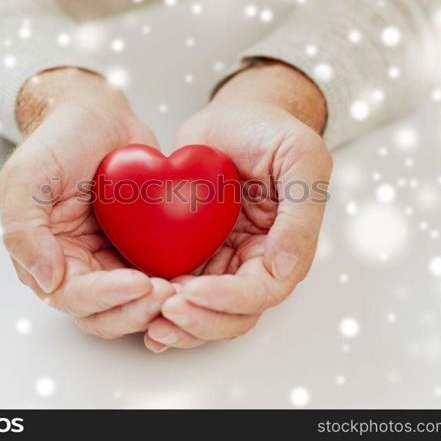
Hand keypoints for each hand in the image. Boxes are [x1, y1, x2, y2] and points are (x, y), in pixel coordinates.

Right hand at [0, 68, 174, 338]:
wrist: (97, 114)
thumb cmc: (57, 141)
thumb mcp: (25, 178)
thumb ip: (23, 231)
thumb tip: (47, 282)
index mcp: (45, 258)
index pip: (73, 297)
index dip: (106, 297)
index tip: (140, 282)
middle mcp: (77, 268)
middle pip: (104, 313)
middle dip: (136, 309)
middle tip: (169, 292)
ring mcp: (110, 260)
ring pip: (133, 304)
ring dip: (156, 305)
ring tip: (183, 288)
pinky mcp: (140, 249)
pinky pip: (157, 275)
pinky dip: (174, 283)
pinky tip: (194, 276)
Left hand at [144, 60, 331, 351]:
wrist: (233, 116)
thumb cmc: (269, 129)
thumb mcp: (299, 158)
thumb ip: (300, 214)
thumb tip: (283, 269)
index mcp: (285, 246)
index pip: (262, 291)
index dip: (228, 300)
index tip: (192, 292)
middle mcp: (254, 261)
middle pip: (233, 314)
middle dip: (200, 321)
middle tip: (165, 311)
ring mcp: (223, 259)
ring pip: (205, 311)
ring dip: (180, 324)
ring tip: (150, 323)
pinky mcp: (194, 252)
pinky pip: (180, 288)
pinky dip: (161, 305)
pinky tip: (140, 309)